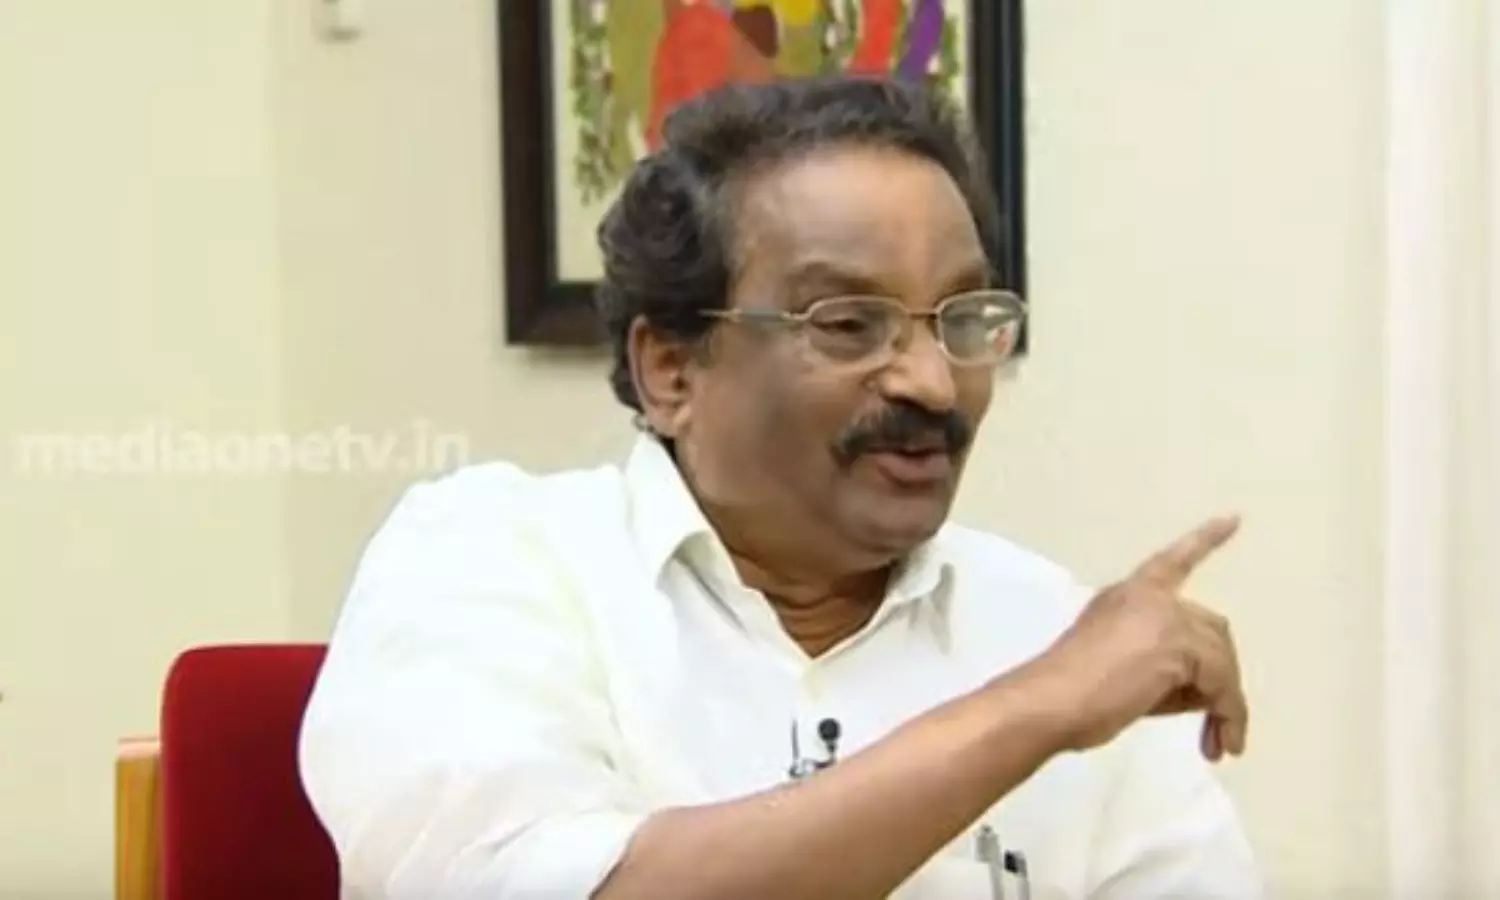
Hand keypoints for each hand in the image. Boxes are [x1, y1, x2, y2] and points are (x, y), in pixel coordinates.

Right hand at [1028, 516, 1246, 760]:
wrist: (1050, 701)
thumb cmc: (1066, 692)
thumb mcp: (1115, 665)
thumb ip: (1156, 664)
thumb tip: (1198, 691)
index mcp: (1125, 596)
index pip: (1171, 562)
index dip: (1204, 540)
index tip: (1234, 517)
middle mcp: (1148, 597)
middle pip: (1211, 627)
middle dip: (1219, 675)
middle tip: (1214, 724)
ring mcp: (1165, 618)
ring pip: (1221, 659)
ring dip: (1226, 704)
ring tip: (1218, 745)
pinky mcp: (1178, 646)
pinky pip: (1222, 683)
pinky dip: (1229, 716)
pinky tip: (1219, 744)